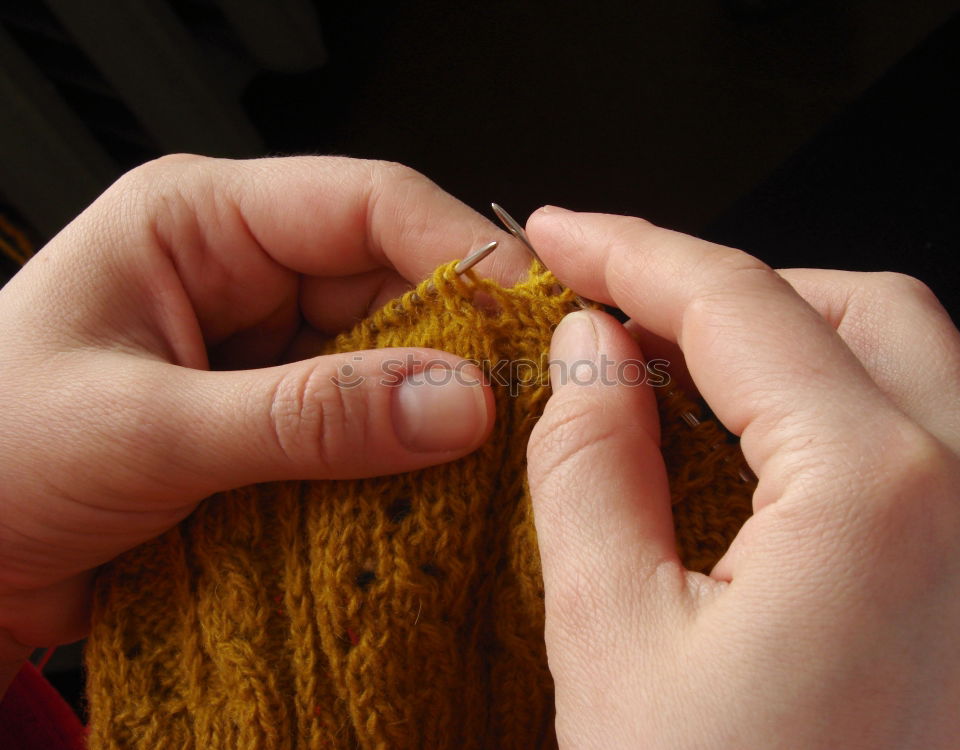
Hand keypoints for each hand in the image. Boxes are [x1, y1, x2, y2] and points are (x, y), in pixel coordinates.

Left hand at [0, 156, 524, 681]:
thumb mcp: (143, 429)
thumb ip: (306, 417)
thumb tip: (457, 402)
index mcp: (200, 223)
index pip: (363, 204)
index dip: (458, 250)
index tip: (529, 315)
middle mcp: (245, 275)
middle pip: (392, 284)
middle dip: (460, 343)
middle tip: (525, 406)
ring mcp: (266, 352)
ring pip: (389, 361)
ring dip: (434, 411)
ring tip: (491, 460)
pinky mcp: (276, 421)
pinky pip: (364, 426)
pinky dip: (401, 460)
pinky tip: (436, 491)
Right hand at [525, 207, 959, 748]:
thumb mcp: (612, 641)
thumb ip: (590, 465)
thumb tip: (582, 352)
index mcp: (878, 492)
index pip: (737, 302)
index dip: (630, 251)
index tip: (558, 234)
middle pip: (849, 307)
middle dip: (722, 284)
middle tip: (613, 305)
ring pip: (899, 367)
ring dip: (779, 341)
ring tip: (665, 366)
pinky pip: (919, 445)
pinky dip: (823, 410)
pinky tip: (743, 446)